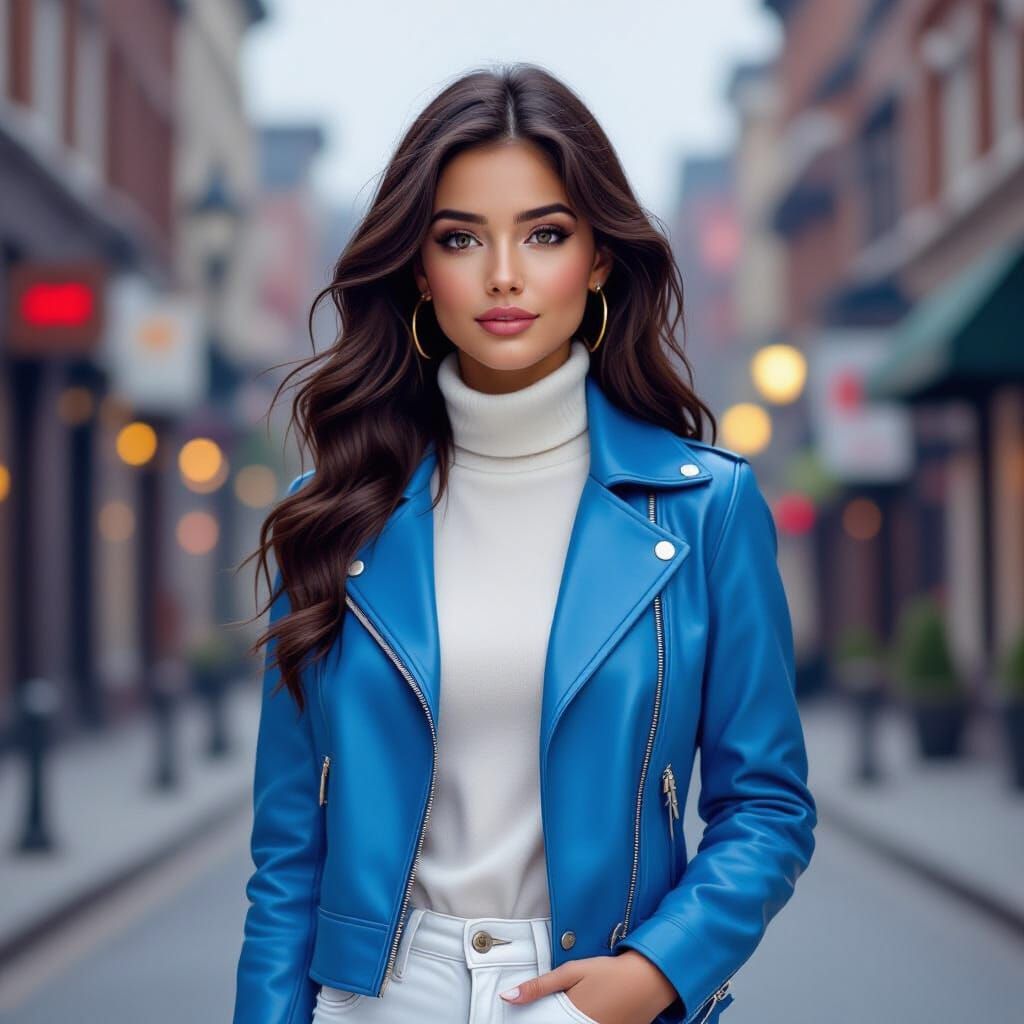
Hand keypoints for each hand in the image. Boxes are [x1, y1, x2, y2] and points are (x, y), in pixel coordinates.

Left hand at [498, 949, 677, 1022]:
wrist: (648, 980)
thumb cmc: (609, 973)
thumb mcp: (572, 972)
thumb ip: (539, 986)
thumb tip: (507, 997)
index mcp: (571, 1019)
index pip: (543, 1023)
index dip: (532, 1019)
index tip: (525, 1015)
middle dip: (551, 1017)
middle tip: (558, 1005)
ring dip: (565, 1019)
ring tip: (571, 1007)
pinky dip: (581, 1022)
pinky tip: (584, 1012)